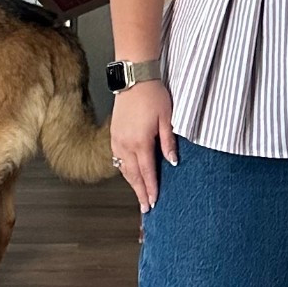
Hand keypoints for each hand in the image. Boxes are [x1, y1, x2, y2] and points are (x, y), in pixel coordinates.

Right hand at [111, 79, 176, 212]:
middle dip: (141, 192)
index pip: (147, 172)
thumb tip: (173, 162)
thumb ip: (168, 142)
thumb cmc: (153, 95)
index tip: (154, 202)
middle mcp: (125, 144)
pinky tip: (130, 175)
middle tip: (146, 208)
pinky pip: (118, 159)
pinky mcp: (114, 135)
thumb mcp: (167, 119)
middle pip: (133, 175)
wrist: (134, 78)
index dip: (151, 189)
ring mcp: (117, 140)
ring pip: (124, 169)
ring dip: (132, 183)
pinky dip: (125, 170)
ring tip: (140, 195)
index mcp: (140, 142)